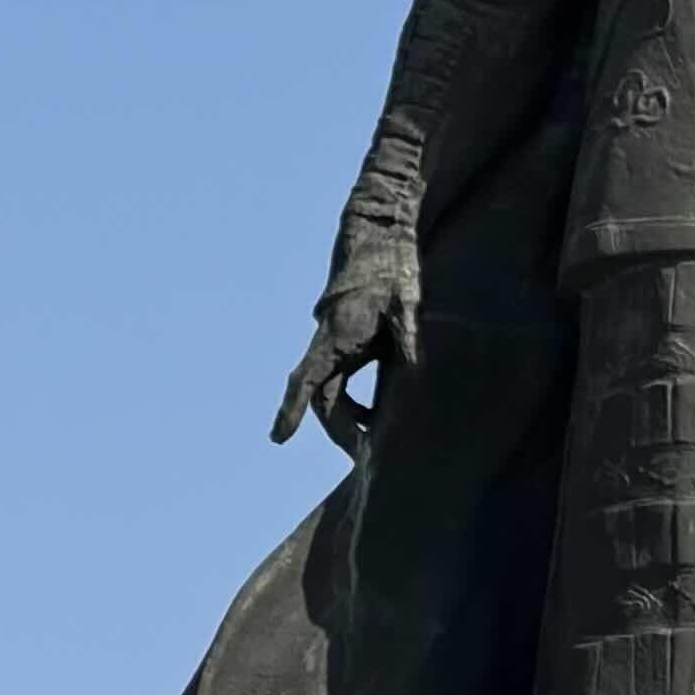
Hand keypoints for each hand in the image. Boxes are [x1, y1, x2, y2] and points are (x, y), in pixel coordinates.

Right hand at [270, 238, 418, 452]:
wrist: (378, 236)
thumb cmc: (390, 270)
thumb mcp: (404, 304)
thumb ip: (407, 337)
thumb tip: (416, 369)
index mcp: (337, 337)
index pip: (308, 380)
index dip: (291, 410)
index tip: (278, 438)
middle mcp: (329, 344)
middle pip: (322, 397)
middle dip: (337, 430)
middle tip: (362, 458)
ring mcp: (335, 343)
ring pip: (329, 391)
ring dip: (344, 417)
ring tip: (370, 441)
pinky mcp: (346, 342)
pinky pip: (339, 381)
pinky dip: (352, 402)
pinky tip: (374, 412)